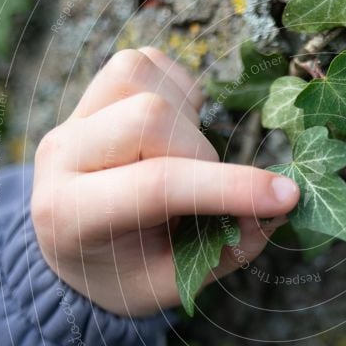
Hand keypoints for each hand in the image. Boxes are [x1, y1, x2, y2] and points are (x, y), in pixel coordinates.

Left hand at [31, 47, 299, 315]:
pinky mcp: (90, 93)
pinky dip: (178, 90)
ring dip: (186, 115)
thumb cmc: (123, 271)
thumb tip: (281, 206)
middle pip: (150, 117)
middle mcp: (61, 155)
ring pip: (142, 75)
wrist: (72, 248)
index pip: (156, 185)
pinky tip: (175, 130)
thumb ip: (226, 250)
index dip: (230, 186)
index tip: (285, 196)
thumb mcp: (171, 284)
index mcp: (72, 214)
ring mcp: (72, 117)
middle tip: (207, 188)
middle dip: (203, 153)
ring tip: (188, 155)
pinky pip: (145, 62)